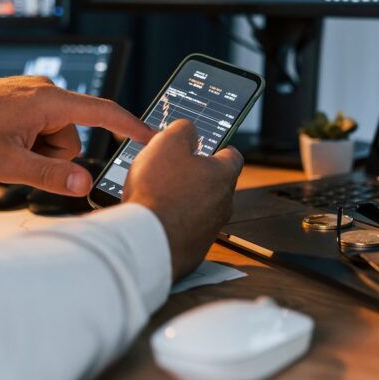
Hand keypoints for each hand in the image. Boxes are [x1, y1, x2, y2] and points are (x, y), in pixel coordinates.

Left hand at [0, 77, 153, 195]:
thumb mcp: (6, 164)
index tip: (154, 137)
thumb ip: (50, 175)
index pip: (103, 112)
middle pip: (73, 136)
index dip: (132, 127)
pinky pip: (41, 127)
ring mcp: (33, 93)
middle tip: (16, 158)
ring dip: (37, 151)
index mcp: (47, 101)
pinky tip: (2, 140)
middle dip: (52, 156)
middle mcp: (45, 91)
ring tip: (5, 148)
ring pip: (56, 136)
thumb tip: (85, 184)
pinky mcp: (23, 99)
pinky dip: (28, 141)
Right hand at [124, 120, 243, 279]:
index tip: (204, 147)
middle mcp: (223, 204)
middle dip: (195, 176)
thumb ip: (183, 129)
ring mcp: (210, 229)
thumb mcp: (168, 143)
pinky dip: (174, 223)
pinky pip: (186, 230)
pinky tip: (155, 219)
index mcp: (223, 175)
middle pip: (214, 183)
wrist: (146, 241)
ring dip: (184, 201)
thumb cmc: (158, 192)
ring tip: (157, 196)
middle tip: (171, 170)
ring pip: (201, 208)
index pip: (232, 155)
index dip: (217, 147)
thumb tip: (189, 129)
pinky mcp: (194, 250)